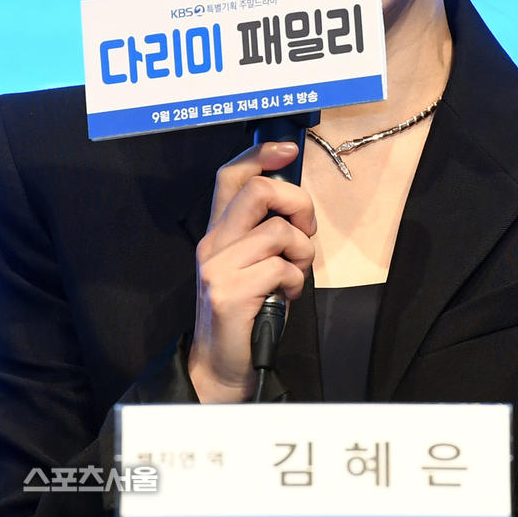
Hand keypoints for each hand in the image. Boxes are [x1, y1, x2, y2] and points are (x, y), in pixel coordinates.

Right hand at [188, 141, 315, 402]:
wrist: (223, 367)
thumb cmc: (250, 311)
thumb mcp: (256, 262)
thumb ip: (267, 231)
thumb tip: (298, 204)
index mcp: (219, 232)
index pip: (230, 176)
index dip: (260, 154)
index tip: (288, 149)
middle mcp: (212, 243)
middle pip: (258, 191)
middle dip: (297, 203)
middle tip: (304, 230)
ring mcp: (217, 267)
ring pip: (277, 231)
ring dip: (300, 253)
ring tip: (294, 274)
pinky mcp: (228, 293)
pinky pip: (280, 268)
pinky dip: (295, 281)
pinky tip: (286, 297)